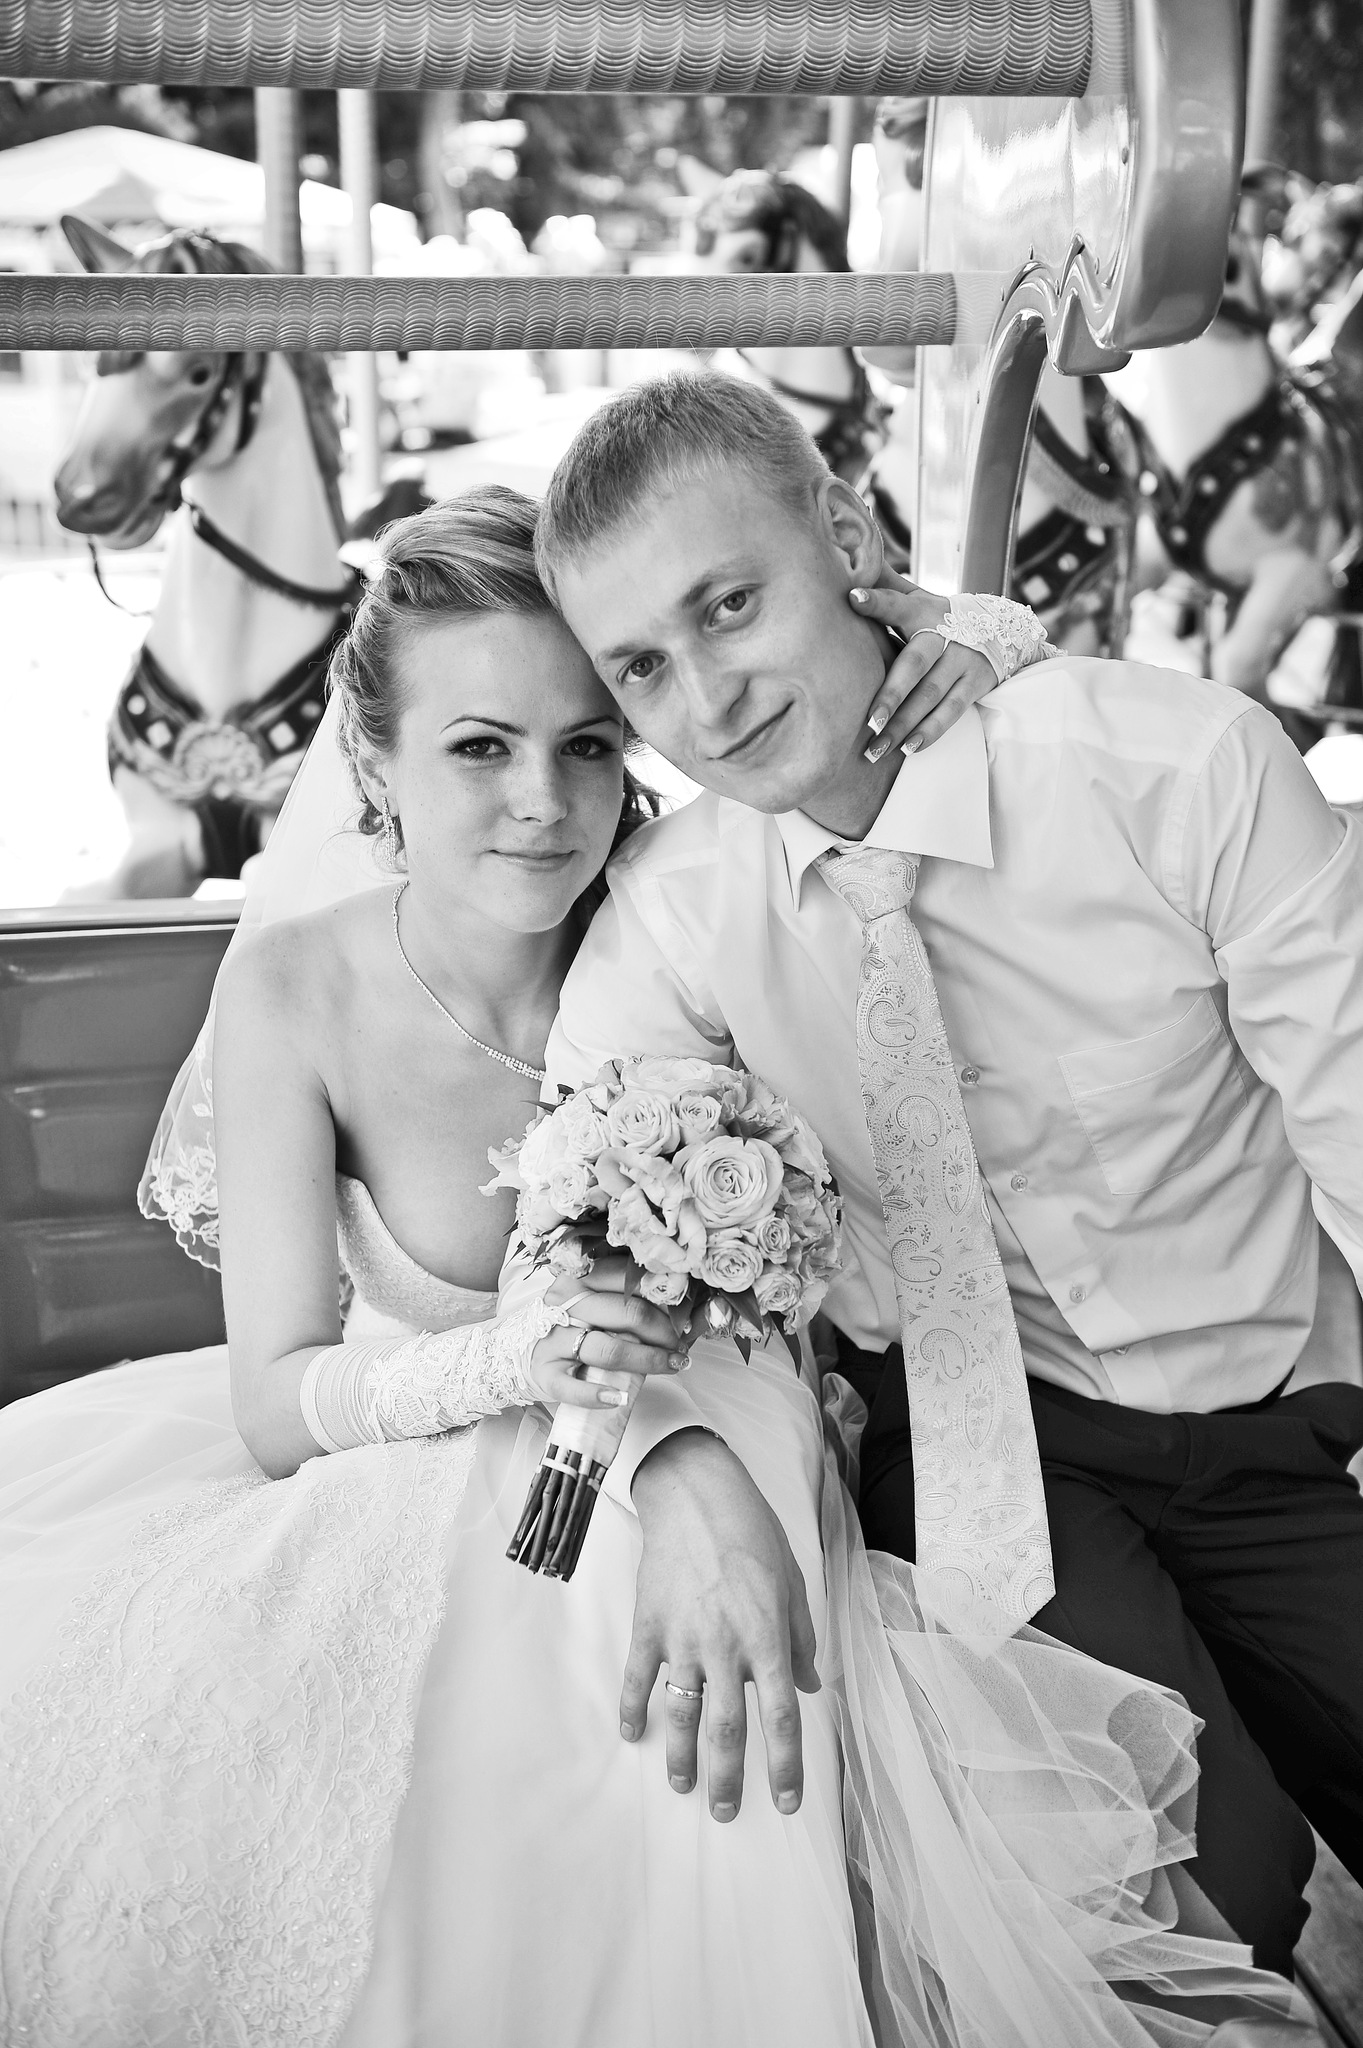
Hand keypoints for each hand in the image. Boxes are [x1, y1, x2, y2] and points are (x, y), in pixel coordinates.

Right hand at [530, 1257, 686, 1409]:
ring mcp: (552, 1341)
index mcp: (577, 1281)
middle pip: (628, 1314)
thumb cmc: (565, 1327)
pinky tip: (621, 1397)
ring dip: (649, 1361)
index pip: (629, 1283)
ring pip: (610, 1350)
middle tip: (682, 1345)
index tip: (684, 1318)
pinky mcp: (544, 1374)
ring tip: (672, 1365)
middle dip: (664, 1333)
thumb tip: (676, 1309)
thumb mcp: (586, 1303)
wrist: (515, 1353)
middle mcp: (563, 1306)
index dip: (664, 1301)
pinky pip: (573, 1388)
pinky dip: (599, 1395)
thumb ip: (620, 1299)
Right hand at [622, 1429, 819, 1822]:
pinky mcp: (648, 1626)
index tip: (787, 1801)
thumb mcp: (792, 1582)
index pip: (782, 1719)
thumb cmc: (751, 1532)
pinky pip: (637, 1678)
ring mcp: (682, 1639)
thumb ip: (800, 1639)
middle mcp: (725, 1648)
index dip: (786, 1766)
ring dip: (681, 1757)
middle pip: (728, 1731)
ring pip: (681, 1715)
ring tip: (683, 1786)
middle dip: (729, 1779)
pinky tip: (632, 1734)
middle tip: (727, 1812)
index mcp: (767, 1639)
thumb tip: (810, 1685)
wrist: (694, 1494)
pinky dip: (632, 1709)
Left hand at [850, 571, 995, 762]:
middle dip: (892, 695)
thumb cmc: (939, 618)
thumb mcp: (919, 599)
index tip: (852, 598)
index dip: (876, 601)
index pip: (897, 603)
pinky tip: (909, 750)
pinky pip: (952, 712)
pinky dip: (931, 732)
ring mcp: (963, 661)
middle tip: (869, 722)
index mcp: (923, 610)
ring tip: (875, 751)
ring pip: (930, 697)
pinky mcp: (976, 684)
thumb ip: (887, 587)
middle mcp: (944, 635)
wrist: (1001, 629)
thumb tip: (851, 558)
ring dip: (903, 726)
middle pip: (915, 665)